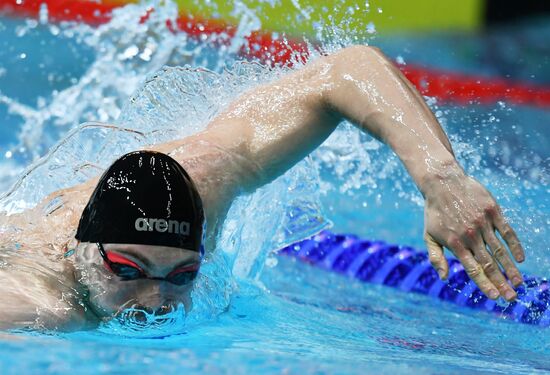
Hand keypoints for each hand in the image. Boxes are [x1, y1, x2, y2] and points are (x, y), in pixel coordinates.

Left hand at [423, 171, 524, 300]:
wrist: (442, 183)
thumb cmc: (434, 212)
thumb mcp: (429, 235)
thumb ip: (436, 257)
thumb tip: (443, 278)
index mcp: (455, 243)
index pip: (473, 269)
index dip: (485, 284)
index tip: (495, 297)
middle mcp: (470, 236)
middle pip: (489, 264)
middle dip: (501, 283)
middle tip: (512, 297)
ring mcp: (482, 223)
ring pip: (500, 251)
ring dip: (511, 268)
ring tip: (519, 282)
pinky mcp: (492, 212)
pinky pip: (507, 232)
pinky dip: (515, 246)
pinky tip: (520, 259)